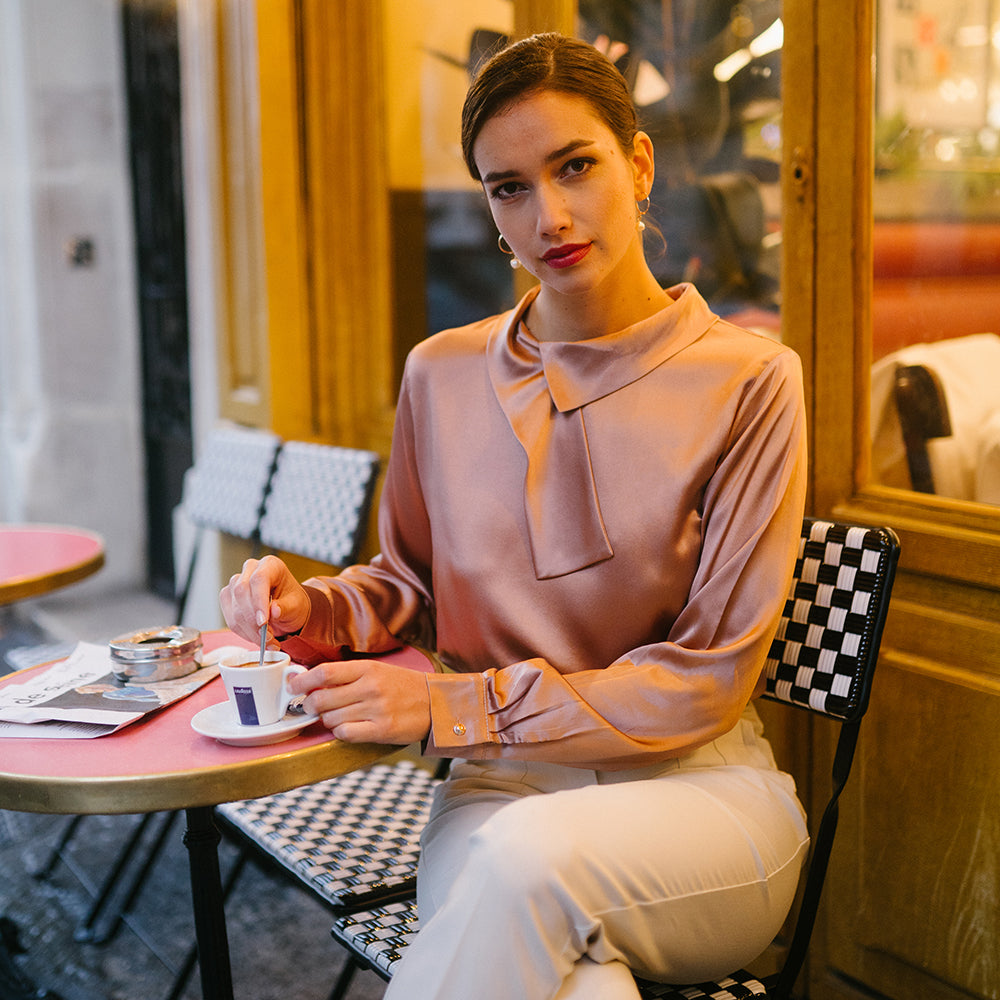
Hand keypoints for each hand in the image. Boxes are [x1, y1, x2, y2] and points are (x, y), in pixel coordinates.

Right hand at [220, 555, 309, 645]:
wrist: (286, 609)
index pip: (259, 579)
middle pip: (242, 592)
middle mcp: (251, 570)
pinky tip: (257, 637)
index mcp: (271, 565)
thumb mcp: (296, 606)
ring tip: (267, 641)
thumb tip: (274, 611)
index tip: (263, 622)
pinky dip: (244, 632)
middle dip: (254, 620)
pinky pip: (230, 618)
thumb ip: (286, 608)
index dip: (259, 601)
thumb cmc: (293, 602)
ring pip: (235, 608)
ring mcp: (236, 582)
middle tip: (269, 637)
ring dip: (250, 630)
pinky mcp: (228, 597)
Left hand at [290, 659, 430, 744]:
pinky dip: (340, 732)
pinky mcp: (381, 730)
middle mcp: (370, 687)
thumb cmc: (403, 687)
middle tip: (311, 706)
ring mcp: (376, 709)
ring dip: (327, 720)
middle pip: (322, 697)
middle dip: (310, 704)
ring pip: (331, 718)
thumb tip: (312, 682)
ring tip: (337, 716)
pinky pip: (345, 733)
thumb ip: (347, 675)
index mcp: (367, 669)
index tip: (293, 686)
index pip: (325, 672)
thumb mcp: (377, 671)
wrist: (436, 703)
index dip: (302, 680)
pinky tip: (348, 727)